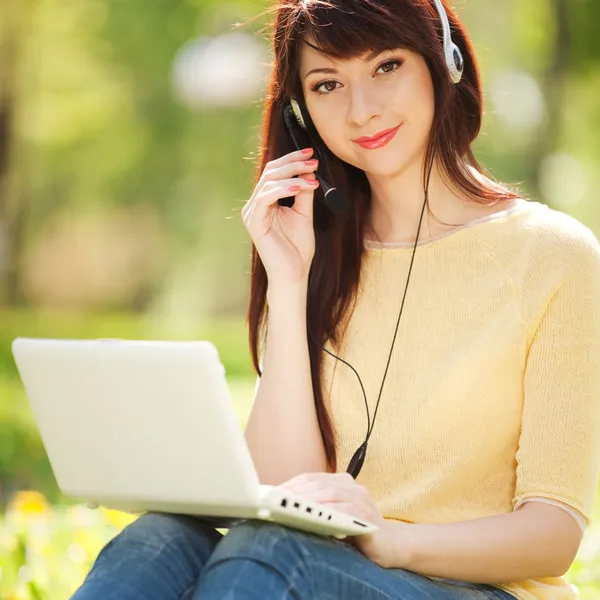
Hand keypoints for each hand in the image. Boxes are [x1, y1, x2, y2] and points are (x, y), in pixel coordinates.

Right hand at [241, 147, 319, 286]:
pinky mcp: (253, 222)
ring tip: (311, 176)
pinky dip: (282, 189)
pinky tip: (298, 187)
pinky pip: (265, 197)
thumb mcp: (304, 214)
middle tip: (313, 161)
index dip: (292, 160)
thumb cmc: (297, 249)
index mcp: (266, 202)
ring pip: (268, 181)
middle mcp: (256, 205)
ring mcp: (252, 213)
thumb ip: (303, 193)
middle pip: (270, 172)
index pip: (274, 172)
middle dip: (293, 163)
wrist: (293, 273)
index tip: (311, 154)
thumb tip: (309, 171)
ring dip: (292, 175)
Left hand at [278, 472, 409, 568]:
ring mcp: (361, 499)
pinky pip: (344, 509)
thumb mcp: (333, 517)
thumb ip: (316, 509)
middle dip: (294, 491)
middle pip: (317, 483)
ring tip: (288, 506)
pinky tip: (312, 516)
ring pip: (329, 493)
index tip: (271, 494)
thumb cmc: (356, 531)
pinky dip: (327, 511)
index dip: (290, 484)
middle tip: (275, 500)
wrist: (392, 545)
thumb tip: (283, 508)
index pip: (311, 478)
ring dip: (307, 499)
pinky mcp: (367, 515)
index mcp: (342, 483)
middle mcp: (352, 486)